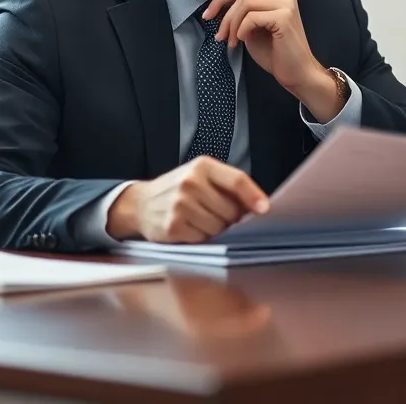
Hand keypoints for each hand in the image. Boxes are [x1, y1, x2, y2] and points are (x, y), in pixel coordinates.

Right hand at [107, 156, 269, 243]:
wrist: (140, 204)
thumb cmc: (178, 190)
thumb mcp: (201, 177)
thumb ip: (228, 186)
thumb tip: (257, 207)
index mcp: (202, 166)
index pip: (237, 181)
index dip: (254, 197)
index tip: (265, 209)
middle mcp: (190, 182)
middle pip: (232, 210)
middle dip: (231, 218)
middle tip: (216, 214)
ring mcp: (180, 205)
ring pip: (219, 228)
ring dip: (216, 230)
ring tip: (200, 220)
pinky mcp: (173, 226)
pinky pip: (203, 239)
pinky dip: (201, 238)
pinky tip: (189, 228)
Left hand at [201, 0, 321, 93]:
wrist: (296, 74)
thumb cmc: (274, 53)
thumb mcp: (252, 26)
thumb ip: (242, 10)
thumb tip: (216, 1)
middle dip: (219, 0)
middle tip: (207, 17)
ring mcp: (286, 4)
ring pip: (244, 2)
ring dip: (229, 22)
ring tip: (227, 40)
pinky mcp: (284, 18)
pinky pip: (250, 17)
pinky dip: (240, 30)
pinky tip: (241, 41)